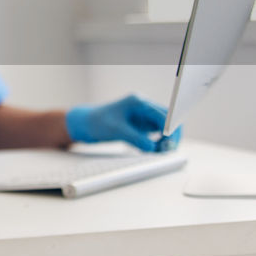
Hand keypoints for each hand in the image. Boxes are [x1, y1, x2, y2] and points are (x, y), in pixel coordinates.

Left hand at [65, 94, 181, 151]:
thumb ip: (136, 139)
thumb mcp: (116, 131)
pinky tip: (152, 151)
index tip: (170, 141)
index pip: (163, 114)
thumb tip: (155, 148)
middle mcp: (144, 108)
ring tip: (160, 152)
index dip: (170, 127)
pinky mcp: (141, 127)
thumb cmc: (97, 122)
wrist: (85, 124)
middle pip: (168, 120)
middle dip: (171, 136)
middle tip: (168, 150)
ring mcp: (144, 117)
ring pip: (164, 129)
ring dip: (165, 141)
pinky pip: (156, 135)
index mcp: (138, 102)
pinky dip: (157, 144)